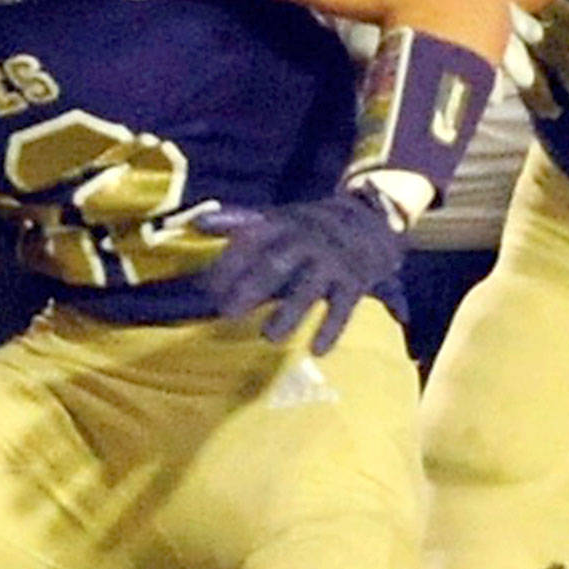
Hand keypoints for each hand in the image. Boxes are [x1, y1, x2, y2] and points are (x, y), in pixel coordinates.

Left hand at [197, 188, 404, 355]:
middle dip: (251, 288)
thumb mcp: (274, 217)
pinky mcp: (354, 281)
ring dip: (289, 313)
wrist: (370, 219)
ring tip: (269, 337)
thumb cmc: (307, 226)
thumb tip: (198, 223)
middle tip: (227, 313)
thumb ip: (236, 222)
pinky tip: (317, 351)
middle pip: (276, 264)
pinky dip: (331, 329)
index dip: (228, 263)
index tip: (208, 288)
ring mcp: (331, 262)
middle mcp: (306, 241)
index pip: (250, 241)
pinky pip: (342, 308)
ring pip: (308, 289)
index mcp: (282, 225)